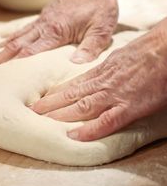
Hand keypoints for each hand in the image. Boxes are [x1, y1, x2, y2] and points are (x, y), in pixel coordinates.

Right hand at [0, 0, 117, 65]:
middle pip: (17, 44)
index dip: (14, 64)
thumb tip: (75, 65)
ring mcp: (42, 20)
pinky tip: (5, 42)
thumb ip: (90, 48)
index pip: (30, 52)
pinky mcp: (44, 16)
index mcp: (55, 31)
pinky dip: (11, 37)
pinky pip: (24, 28)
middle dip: (0, 57)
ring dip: (2, 48)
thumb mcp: (102, 29)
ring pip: (17, 36)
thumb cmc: (99, 4)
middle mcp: (44, 25)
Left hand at [32, 18, 166, 140]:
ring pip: (81, 107)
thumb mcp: (117, 58)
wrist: (164, 49)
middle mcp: (101, 83)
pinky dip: (89, 130)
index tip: (40, 99)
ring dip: (60, 115)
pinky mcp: (128, 106)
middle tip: (31, 112)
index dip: (54, 94)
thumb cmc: (144, 52)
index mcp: (99, 72)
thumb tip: (93, 77)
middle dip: (49, 104)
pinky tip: (74, 136)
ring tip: (42, 122)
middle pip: (69, 96)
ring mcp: (113, 95)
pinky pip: (106, 121)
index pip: (71, 85)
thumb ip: (104, 70)